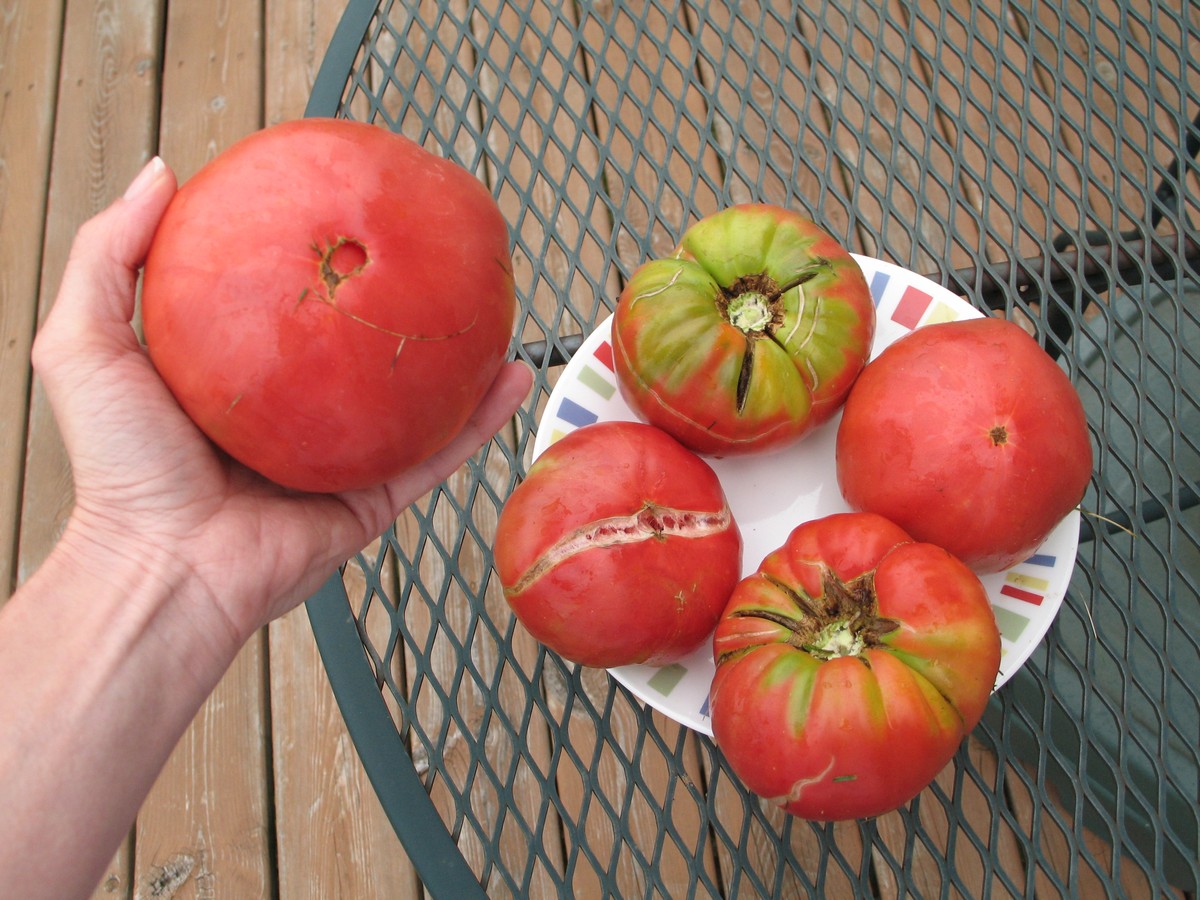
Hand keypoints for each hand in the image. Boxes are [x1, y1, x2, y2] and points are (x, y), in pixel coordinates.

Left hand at [32, 156, 532, 655]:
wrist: (166, 566)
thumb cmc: (123, 468)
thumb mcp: (85, 342)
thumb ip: (109, 255)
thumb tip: (161, 174)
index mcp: (240, 380)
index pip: (287, 306)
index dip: (315, 259)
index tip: (342, 213)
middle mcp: (298, 414)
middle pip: (361, 348)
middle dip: (399, 303)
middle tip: (430, 252)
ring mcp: (343, 455)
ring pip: (417, 397)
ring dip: (457, 355)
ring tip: (489, 305)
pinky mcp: (376, 496)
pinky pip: (440, 451)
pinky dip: (481, 417)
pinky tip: (511, 375)